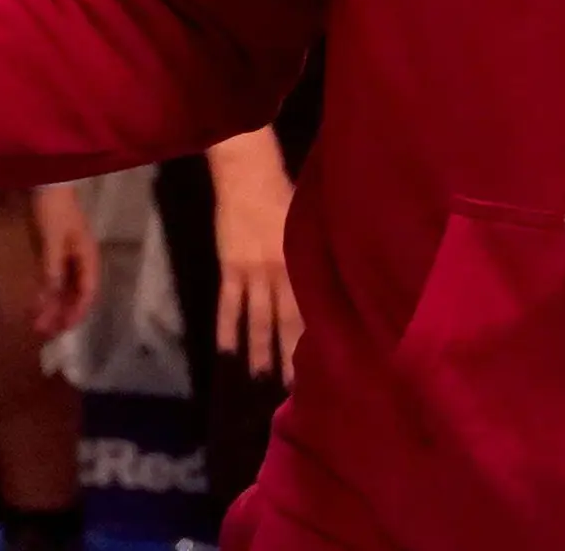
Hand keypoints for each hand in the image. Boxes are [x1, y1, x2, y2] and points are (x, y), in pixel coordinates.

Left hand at [28, 181, 101, 341]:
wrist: (46, 179)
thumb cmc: (53, 208)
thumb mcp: (53, 239)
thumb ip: (53, 268)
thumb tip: (52, 297)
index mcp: (88, 257)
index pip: (87, 293)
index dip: (76, 313)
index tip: (62, 329)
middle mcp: (81, 259)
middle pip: (75, 293)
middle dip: (62, 313)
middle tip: (44, 332)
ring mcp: (68, 254)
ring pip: (64, 287)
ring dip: (53, 304)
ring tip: (38, 322)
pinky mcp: (55, 249)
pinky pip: (55, 277)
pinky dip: (48, 291)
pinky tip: (38, 301)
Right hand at [208, 127, 305, 378]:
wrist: (248, 175)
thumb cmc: (285, 196)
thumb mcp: (310, 228)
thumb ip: (319, 258)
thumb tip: (338, 287)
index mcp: (304, 264)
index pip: (312, 309)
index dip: (316, 338)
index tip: (324, 366)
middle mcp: (281, 273)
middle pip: (286, 322)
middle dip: (290, 354)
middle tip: (293, 389)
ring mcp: (252, 272)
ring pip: (257, 319)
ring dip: (259, 349)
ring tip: (261, 378)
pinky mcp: (229, 267)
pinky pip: (228, 304)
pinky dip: (226, 328)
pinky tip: (226, 351)